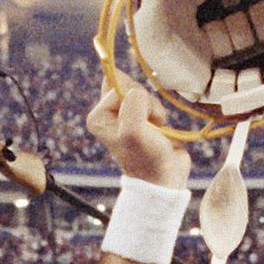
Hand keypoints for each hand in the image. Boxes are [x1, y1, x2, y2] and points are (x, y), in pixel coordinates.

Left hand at [85, 77, 190, 191]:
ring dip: (155, 109)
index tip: (143, 122)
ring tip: (155, 130)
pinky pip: (151, 100)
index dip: (136, 101)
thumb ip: (134, 105)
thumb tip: (138, 92)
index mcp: (98, 117)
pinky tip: (159, 128)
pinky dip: (159, 112)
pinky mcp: (140, 116)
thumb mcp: (134, 132)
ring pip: (143, 92)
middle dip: (146, 103)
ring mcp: (124, 114)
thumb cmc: (147, 158)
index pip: (119, 87)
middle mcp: (108, 114)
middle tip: (150, 125)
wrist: (165, 177)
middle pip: (129, 85)